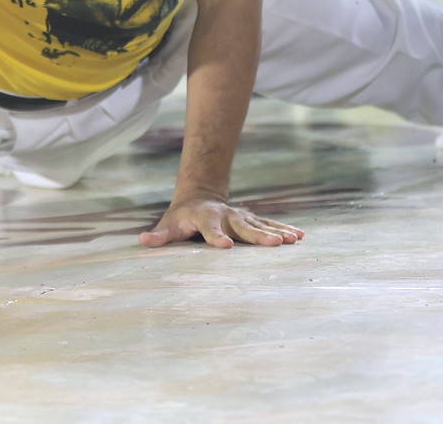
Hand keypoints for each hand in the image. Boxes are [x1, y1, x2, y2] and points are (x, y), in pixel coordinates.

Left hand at [139, 195, 303, 249]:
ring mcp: (241, 217)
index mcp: (205, 219)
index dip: (217, 237)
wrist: (199, 195)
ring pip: (261, 225)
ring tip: (293, 240)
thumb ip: (159, 235)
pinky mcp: (251, 219)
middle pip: (243, 228)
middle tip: (276, 244)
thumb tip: (142, 242)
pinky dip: (284, 229)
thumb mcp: (169, 224)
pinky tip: (300, 236)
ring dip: (278, 232)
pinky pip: (270, 224)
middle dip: (260, 236)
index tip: (225, 247)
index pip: (210, 230)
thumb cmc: (182, 216)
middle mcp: (226, 216)